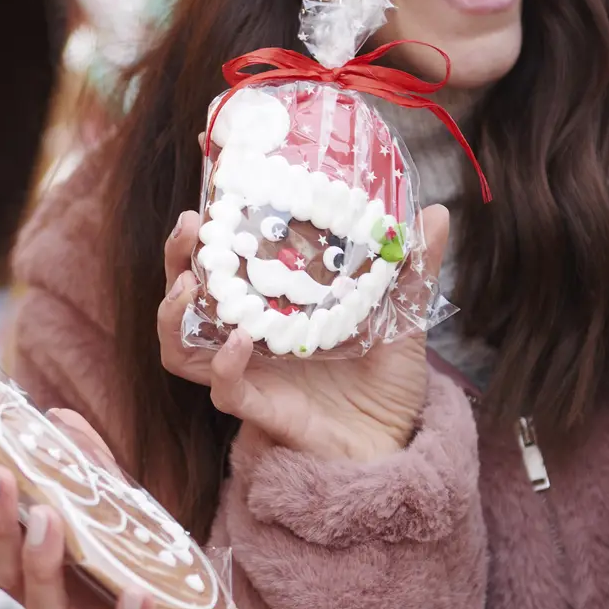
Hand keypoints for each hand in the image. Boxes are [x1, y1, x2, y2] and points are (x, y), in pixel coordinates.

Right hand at [157, 204, 451, 460]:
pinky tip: (241, 340)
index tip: (208, 163)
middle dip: (179, 255)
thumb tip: (435, 213)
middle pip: (186, 291)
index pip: (226, 254)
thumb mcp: (403, 316)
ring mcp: (248, 371)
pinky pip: (223, 388)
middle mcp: (250, 332)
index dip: (208, 216)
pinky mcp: (259, 407)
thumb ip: (412, 268)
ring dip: (173, 310)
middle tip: (190, 224)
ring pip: (180, 341)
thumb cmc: (387, 383)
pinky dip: (225, 364)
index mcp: (274, 302)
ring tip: (192, 281)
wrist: (396, 445)